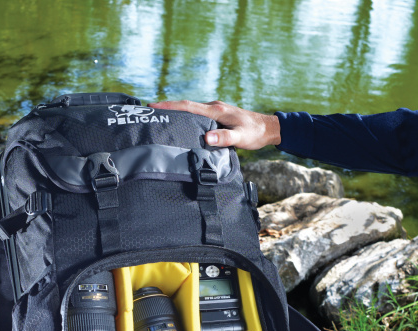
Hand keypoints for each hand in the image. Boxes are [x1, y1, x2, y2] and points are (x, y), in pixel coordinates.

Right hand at [148, 100, 281, 149]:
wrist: (268, 128)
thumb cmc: (255, 133)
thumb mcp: (241, 137)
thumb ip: (224, 138)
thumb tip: (206, 137)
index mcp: (216, 110)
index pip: (188, 106)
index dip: (169, 106)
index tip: (152, 106)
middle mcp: (213, 107)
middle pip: (185, 106)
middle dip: (167, 108)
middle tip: (148, 113)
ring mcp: (215, 112)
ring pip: (190, 111)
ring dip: (175, 113)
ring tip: (159, 119)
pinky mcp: (216, 117)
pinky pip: (196, 116)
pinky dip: (185, 118)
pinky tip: (179, 125)